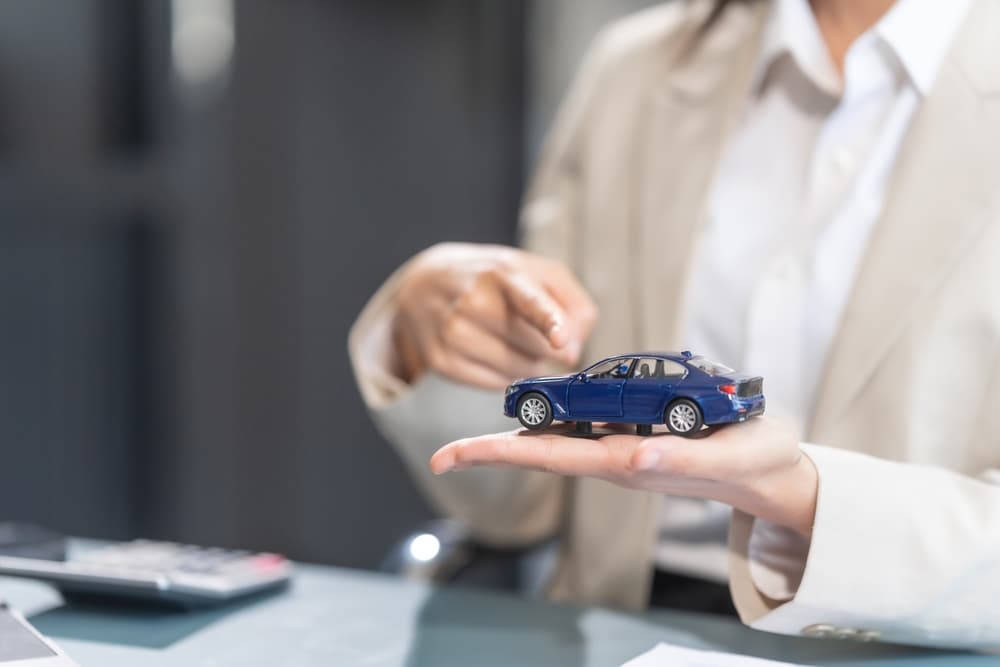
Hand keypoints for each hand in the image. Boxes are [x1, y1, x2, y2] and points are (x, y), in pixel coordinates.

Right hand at [391, 243, 597, 388]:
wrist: (424, 284)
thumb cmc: (492, 280)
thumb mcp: (537, 273)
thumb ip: (573, 305)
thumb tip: (572, 351)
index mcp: (503, 274)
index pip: (530, 301)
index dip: (549, 321)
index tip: (559, 339)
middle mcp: (474, 302)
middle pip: (537, 347)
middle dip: (546, 344)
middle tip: (527, 324)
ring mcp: (454, 333)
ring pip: (519, 370)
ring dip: (527, 362)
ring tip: (507, 336)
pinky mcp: (441, 361)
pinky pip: (495, 384)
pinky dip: (503, 374)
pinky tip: (490, 351)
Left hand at [430, 417, 817, 536]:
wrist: (772, 472)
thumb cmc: (752, 463)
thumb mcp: (726, 458)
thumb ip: (681, 459)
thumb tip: (631, 457)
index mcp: (628, 461)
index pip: (551, 456)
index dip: (500, 452)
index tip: (452, 457)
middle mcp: (617, 455)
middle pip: (543, 451)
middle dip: (494, 450)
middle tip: (444, 455)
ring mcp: (625, 447)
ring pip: (561, 439)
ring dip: (520, 434)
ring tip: (475, 438)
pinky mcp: (639, 435)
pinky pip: (587, 426)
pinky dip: (556, 418)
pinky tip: (539, 411)